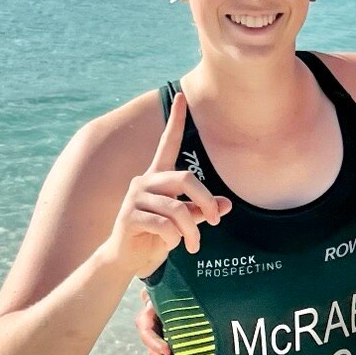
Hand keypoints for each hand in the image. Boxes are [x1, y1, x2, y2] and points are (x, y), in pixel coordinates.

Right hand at [103, 93, 226, 279]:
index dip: (175, 121)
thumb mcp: (184, 223)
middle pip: (185, 179)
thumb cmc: (156, 237)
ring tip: (192, 245)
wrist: (128, 259)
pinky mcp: (129, 216)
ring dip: (191, 231)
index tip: (181, 95)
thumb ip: (201, 211)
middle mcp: (145, 181)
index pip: (168, 144)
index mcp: (158, 177)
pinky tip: (171, 245)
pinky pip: (165, 225)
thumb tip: (227, 204)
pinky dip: (175, 239)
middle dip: (206, 201)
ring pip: (178, 209)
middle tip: (215, 222)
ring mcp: (135, 198)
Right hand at [135, 290, 177, 354]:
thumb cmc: (174, 291)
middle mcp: (150, 329)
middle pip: (151, 348)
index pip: (146, 332)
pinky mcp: (165, 349)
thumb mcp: (168, 292)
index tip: (167, 350)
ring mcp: (157, 340)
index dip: (155, 343)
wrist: (181, 296)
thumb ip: (156, 295)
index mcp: (148, 316)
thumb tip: (144, 292)